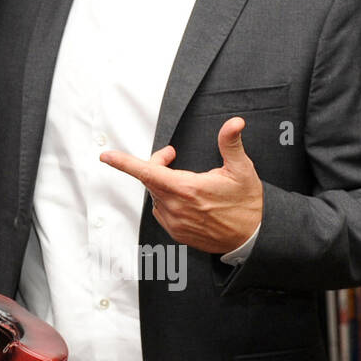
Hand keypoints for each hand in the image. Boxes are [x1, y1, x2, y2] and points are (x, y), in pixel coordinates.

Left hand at [98, 117, 262, 254]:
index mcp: (187, 188)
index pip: (147, 172)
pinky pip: (162, 211)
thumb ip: (231, 143)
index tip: (106, 156)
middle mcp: (176, 207)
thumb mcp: (242, 169)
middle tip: (170, 155)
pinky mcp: (177, 233)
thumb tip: (234, 123)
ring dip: (163, 183)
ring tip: (185, 181)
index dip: (124, 163)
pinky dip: (167, 200)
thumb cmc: (248, 204)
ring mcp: (175, 222)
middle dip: (156, 164)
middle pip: (150, 179)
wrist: (254, 237)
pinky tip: (186, 199)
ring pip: (156, 195)